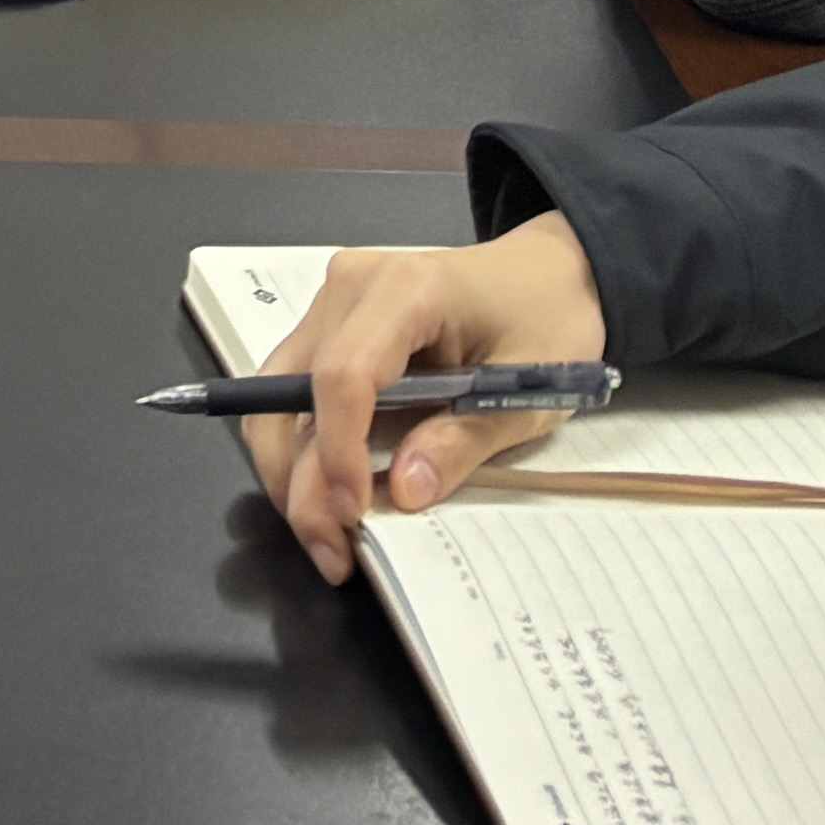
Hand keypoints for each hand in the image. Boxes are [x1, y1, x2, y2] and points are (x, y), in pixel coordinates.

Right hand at [242, 218, 612, 579]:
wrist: (547, 274)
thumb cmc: (546, 318)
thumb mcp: (529, 390)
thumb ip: (463, 439)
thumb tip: (403, 490)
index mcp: (406, 288)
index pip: (344, 374)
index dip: (339, 451)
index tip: (354, 513)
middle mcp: (351, 287)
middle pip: (288, 388)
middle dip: (298, 478)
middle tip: (331, 550)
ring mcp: (334, 304)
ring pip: (276, 394)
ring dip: (290, 468)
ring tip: (327, 533)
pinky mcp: (331, 326)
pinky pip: (296, 390)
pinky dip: (303, 446)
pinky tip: (331, 491)